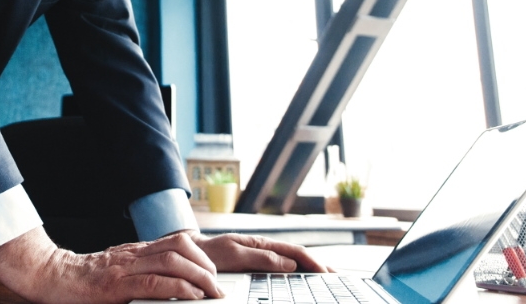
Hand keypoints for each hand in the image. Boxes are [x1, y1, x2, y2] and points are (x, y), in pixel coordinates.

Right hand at [0, 227, 223, 303]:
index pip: (179, 241)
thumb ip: (144, 275)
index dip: (202, 255)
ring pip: (173, 260)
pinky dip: (178, 288)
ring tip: (210, 293)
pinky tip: (191, 297)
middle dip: (206, 265)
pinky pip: (154, 282)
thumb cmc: (85, 280)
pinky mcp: (116, 284)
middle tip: (217, 286)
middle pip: (182, 245)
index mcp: (138, 251)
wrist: (52, 276)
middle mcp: (135, 254)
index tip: (215, 275)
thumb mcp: (120, 272)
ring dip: (199, 276)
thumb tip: (175, 288)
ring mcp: (126, 267)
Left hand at [186, 230, 333, 273]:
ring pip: (291, 263)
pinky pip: (280, 270)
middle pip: (297, 257)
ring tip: (326, 279)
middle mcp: (263, 249)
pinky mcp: (254, 266)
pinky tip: (301, 281)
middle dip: (318, 265)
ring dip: (310, 270)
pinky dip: (296, 273)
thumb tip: (289, 264)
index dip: (313, 261)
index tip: (326, 272)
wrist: (188, 253)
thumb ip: (261, 257)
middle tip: (336, 277)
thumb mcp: (233, 254)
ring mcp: (260, 257)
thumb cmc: (208, 253)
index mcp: (261, 244)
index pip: (294, 252)